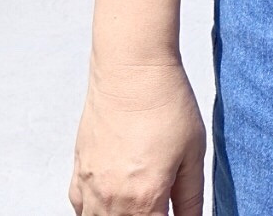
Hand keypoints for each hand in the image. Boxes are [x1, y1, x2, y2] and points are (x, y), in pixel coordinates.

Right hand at [71, 56, 206, 214]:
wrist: (132, 71)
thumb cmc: (167, 106)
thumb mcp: (193, 154)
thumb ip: (191, 197)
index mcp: (145, 198)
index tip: (173, 212)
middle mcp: (112, 199)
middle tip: (159, 205)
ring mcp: (90, 187)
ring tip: (139, 205)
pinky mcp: (78, 172)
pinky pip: (80, 209)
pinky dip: (95, 213)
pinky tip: (112, 205)